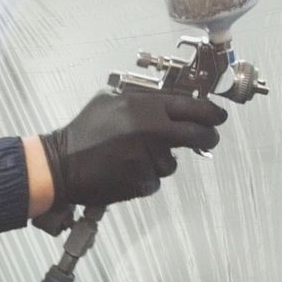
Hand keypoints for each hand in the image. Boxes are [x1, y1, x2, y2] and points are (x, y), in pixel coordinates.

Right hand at [37, 90, 226, 208]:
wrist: (62, 165)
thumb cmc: (84, 130)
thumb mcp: (110, 101)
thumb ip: (140, 99)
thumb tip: (169, 100)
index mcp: (145, 107)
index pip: (193, 107)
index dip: (213, 113)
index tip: (219, 117)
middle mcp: (152, 131)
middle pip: (197, 135)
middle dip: (208, 137)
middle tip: (208, 138)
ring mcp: (148, 158)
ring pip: (172, 162)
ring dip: (162, 160)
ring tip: (136, 157)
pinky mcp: (142, 182)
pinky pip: (155, 180)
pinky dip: (145, 177)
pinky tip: (125, 171)